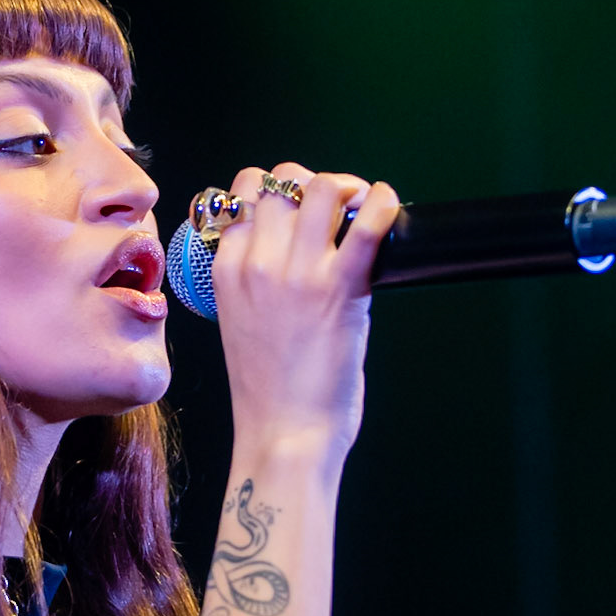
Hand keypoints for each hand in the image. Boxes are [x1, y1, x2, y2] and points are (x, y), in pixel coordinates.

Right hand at [201, 164, 399, 461]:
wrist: (284, 435)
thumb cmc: (267, 392)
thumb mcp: (239, 322)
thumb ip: (255, 281)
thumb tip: (293, 250)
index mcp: (227, 272)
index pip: (241, 194)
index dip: (273, 190)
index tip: (296, 206)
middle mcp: (258, 265)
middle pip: (281, 180)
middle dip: (311, 182)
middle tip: (334, 203)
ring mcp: (298, 274)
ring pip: (321, 188)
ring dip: (346, 187)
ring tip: (360, 205)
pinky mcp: (340, 290)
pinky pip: (366, 225)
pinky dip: (383, 204)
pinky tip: (388, 206)